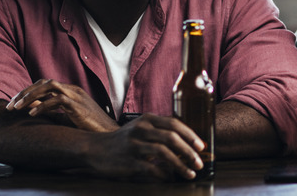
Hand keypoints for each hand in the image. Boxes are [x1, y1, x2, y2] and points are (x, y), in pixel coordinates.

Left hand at [6, 79, 118, 131]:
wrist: (106, 133)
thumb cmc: (88, 127)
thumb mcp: (66, 116)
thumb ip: (52, 111)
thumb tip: (31, 109)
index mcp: (70, 91)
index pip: (44, 84)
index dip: (27, 92)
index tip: (13, 104)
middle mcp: (72, 89)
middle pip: (44, 82)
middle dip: (24, 92)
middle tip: (9, 105)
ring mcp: (76, 96)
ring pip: (49, 86)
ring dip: (30, 95)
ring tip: (16, 107)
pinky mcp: (78, 106)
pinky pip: (57, 101)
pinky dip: (42, 106)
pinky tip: (32, 115)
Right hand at [86, 113, 205, 180]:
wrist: (95, 149)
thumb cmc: (123, 140)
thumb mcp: (140, 128)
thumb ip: (159, 131)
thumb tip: (186, 142)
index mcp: (147, 119)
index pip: (174, 124)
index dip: (190, 135)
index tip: (201, 146)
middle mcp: (141, 129)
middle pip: (172, 138)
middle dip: (189, 151)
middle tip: (199, 162)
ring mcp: (134, 145)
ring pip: (164, 153)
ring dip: (180, 164)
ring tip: (191, 172)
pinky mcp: (129, 161)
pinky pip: (151, 168)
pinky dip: (164, 174)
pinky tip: (171, 178)